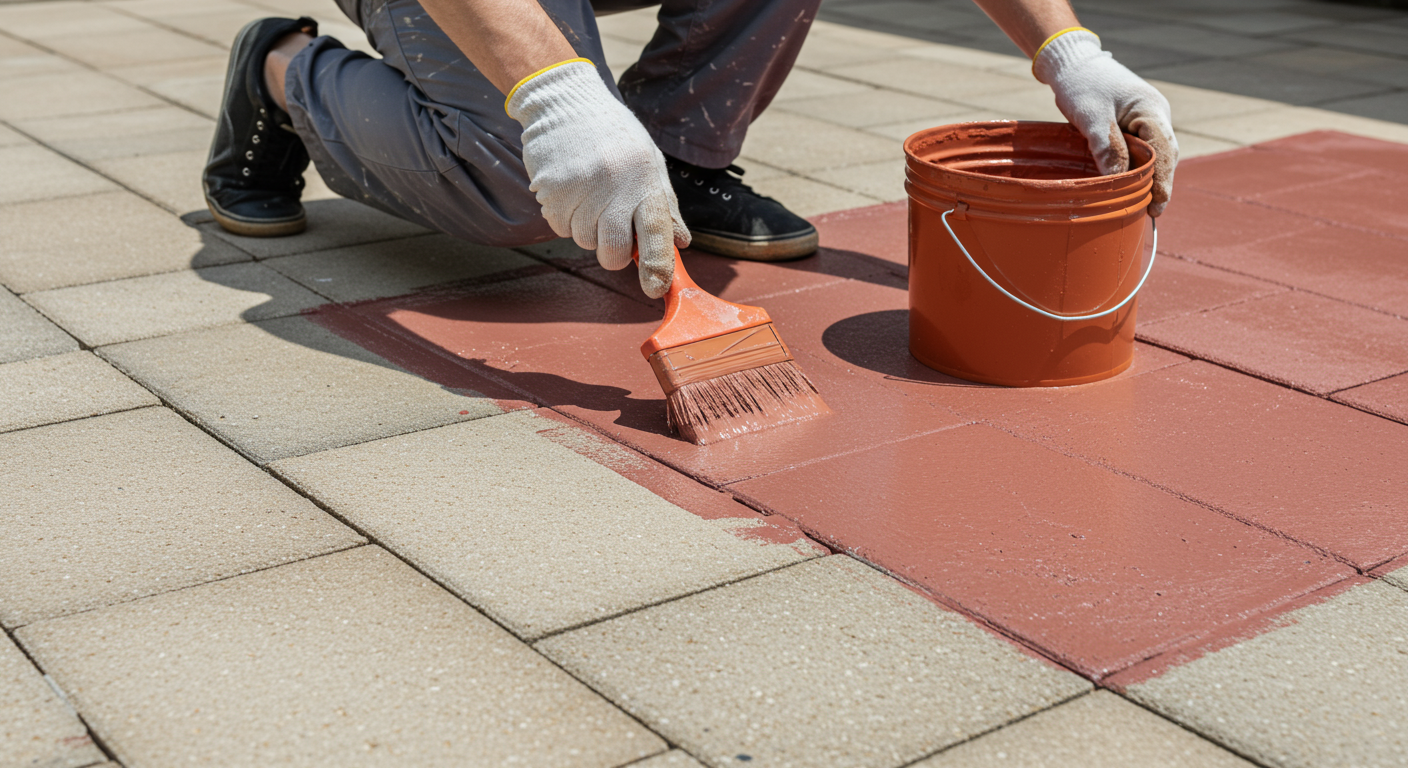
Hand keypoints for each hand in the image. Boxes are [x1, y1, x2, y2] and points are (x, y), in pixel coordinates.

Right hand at [507, 60, 689, 297]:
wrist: (566, 102)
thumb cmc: (613, 136)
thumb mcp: (649, 162)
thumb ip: (665, 205)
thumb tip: (681, 243)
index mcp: (645, 179)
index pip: (657, 232)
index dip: (657, 266)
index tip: (656, 289)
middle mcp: (614, 186)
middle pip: (612, 252)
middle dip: (613, 254)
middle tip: (611, 227)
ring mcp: (580, 189)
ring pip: (584, 242)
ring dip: (588, 229)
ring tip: (590, 195)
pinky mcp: (551, 191)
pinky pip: (559, 228)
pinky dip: (566, 218)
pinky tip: (571, 190)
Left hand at [1034, 30, 1177, 215]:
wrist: (1073, 65)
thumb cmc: (1082, 86)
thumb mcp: (1092, 117)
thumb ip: (1107, 146)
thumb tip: (1118, 181)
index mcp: (1151, 110)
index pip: (1164, 150)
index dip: (1162, 180)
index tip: (1156, 205)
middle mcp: (1155, 116)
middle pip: (1164, 156)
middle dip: (1158, 184)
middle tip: (1150, 213)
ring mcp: (1145, 122)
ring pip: (1152, 155)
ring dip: (1147, 178)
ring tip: (1140, 206)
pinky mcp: (1132, 127)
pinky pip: (1139, 152)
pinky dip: (1135, 169)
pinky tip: (1128, 187)